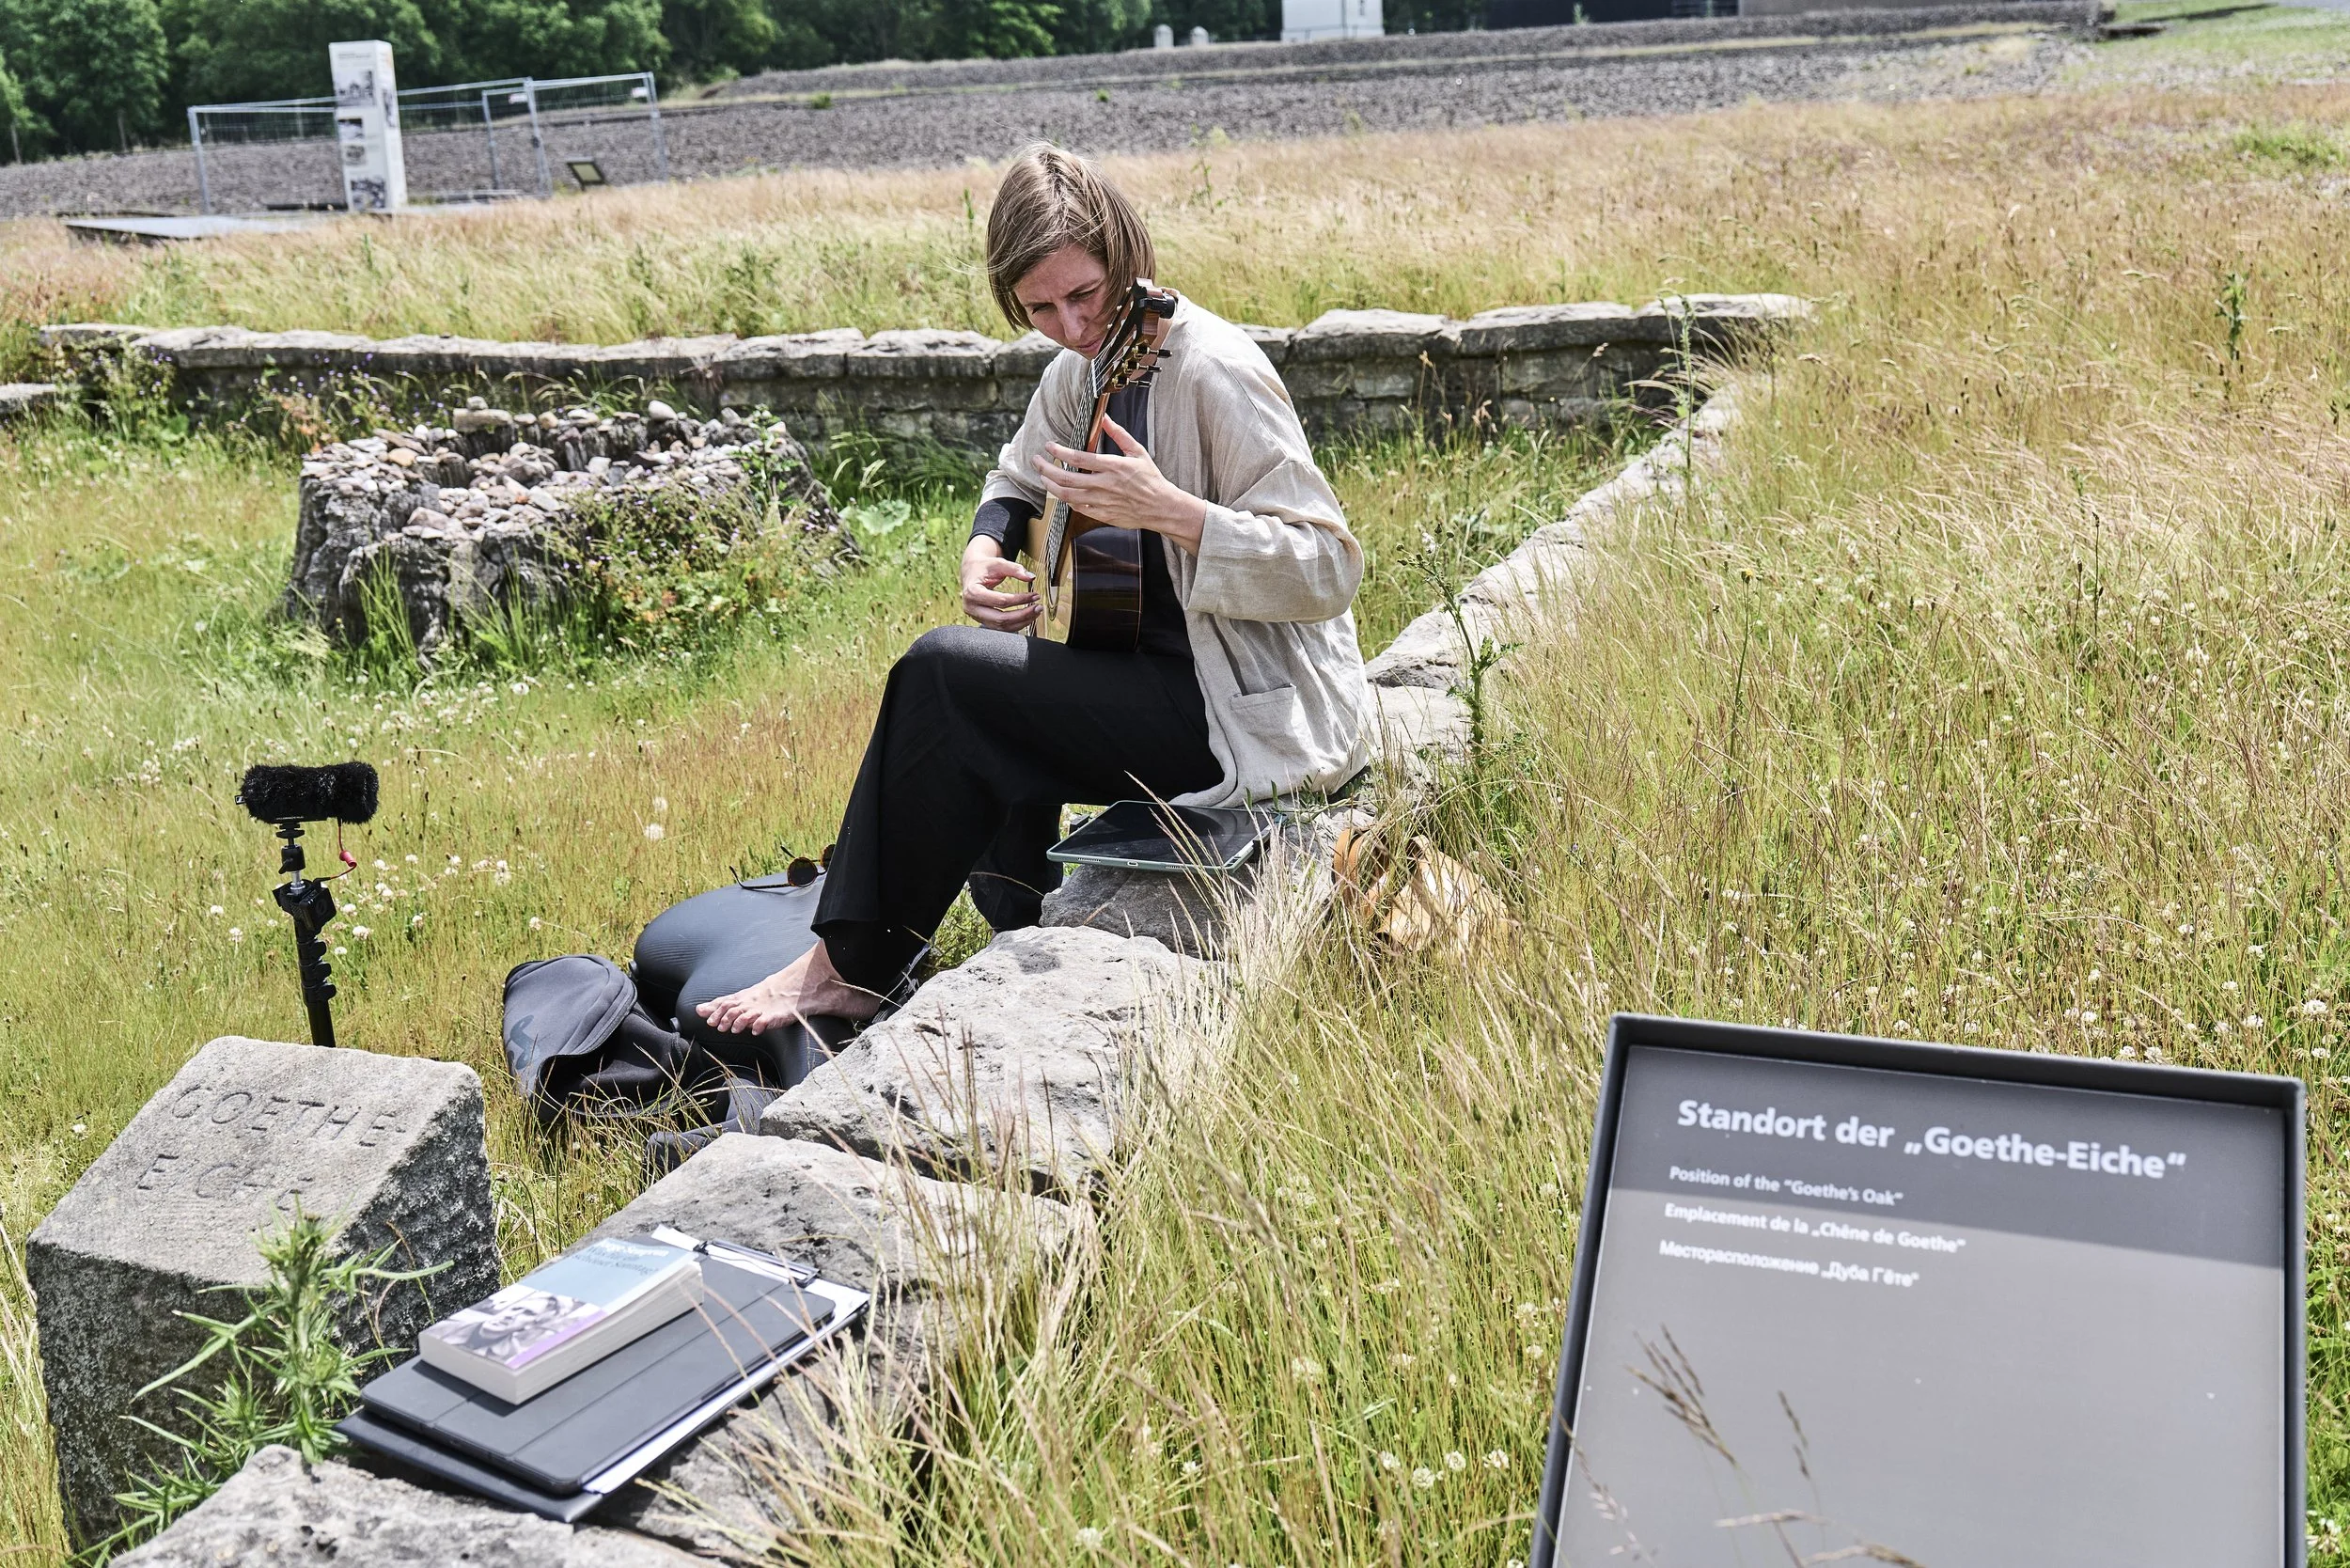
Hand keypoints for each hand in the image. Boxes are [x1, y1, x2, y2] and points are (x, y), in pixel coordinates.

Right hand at [961, 535, 1039, 630]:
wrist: (971, 572)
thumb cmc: (984, 567)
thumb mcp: (998, 563)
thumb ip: (1014, 569)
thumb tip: (1031, 577)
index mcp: (973, 592)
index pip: (1001, 601)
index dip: (1020, 599)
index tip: (1035, 595)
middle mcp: (971, 608)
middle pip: (1001, 619)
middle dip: (1023, 615)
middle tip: (1038, 608)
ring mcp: (976, 617)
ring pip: (1001, 627)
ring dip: (1021, 622)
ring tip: (1035, 613)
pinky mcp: (982, 621)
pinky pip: (1000, 628)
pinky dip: (1015, 624)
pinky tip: (1026, 617)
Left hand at [1035, 417, 1205, 551]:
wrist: (1161, 507)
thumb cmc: (1151, 479)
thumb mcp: (1138, 452)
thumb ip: (1119, 435)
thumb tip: (1105, 419)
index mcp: (1113, 467)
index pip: (1078, 458)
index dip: (1059, 451)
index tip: (1049, 446)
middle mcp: (1105, 484)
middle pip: (1066, 478)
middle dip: (1046, 469)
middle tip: (1037, 462)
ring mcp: (1102, 501)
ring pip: (1067, 495)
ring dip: (1051, 486)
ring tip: (1044, 478)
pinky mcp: (1103, 514)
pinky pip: (1078, 508)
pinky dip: (1067, 500)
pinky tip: (1063, 493)